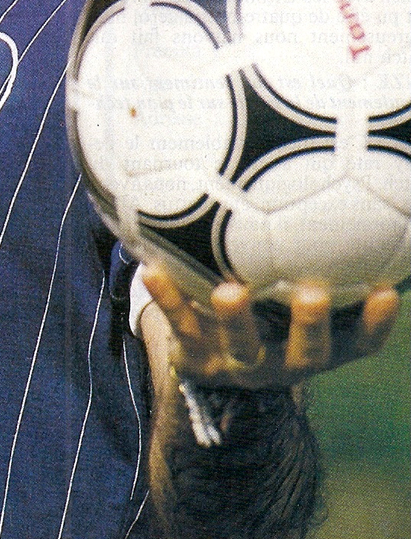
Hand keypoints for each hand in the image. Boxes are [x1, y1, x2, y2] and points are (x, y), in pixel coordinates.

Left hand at [142, 267, 399, 389]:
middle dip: (312, 327)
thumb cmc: (266, 304)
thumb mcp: (292, 283)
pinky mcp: (195, 357)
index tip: (387, 292)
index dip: (375, 324)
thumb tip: (341, 175)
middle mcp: (284, 361)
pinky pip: (179, 325)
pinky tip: (150, 268)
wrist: (208, 357)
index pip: (358, 343)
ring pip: (241, 346)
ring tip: (228, 291)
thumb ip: (314, 246)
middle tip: (312, 295)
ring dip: (236, 319)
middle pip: (307, 354)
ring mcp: (238, 363)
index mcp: (317, 346)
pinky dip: (166, 297)